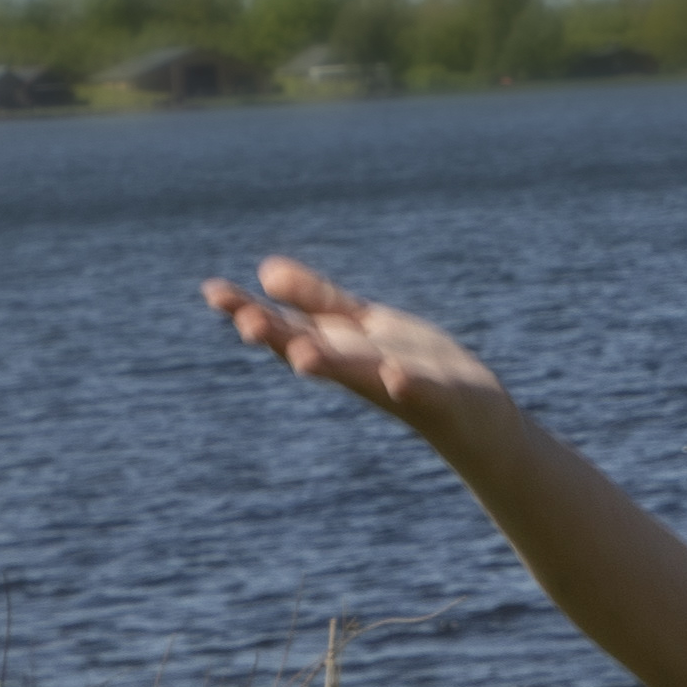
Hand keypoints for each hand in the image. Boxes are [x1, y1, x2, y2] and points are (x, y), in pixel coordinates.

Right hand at [200, 254, 503, 444]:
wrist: (473, 416)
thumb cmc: (412, 366)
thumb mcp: (362, 325)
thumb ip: (317, 300)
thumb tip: (265, 270)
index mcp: (338, 348)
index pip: (287, 327)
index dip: (250, 311)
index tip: (212, 290)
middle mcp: (357, 369)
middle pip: (311, 351)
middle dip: (280, 338)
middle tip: (246, 324)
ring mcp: (394, 384)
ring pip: (356, 374)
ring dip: (329, 364)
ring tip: (305, 355)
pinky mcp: (436, 398)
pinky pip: (419, 392)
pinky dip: (405, 383)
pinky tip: (395, 373)